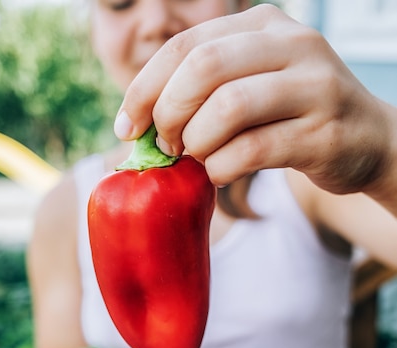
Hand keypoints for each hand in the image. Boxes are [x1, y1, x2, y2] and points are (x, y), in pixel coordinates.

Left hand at [115, 4, 395, 201]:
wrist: (367, 139)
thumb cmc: (294, 116)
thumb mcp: (254, 84)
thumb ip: (205, 92)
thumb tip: (137, 126)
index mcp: (264, 25)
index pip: (187, 45)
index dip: (146, 87)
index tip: (127, 126)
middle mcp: (292, 45)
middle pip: (204, 68)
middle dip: (169, 113)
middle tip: (166, 146)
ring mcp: (313, 87)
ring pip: (228, 107)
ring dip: (197, 142)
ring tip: (196, 160)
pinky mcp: (322, 133)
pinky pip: (253, 149)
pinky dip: (223, 167)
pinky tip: (219, 175)